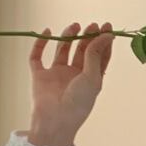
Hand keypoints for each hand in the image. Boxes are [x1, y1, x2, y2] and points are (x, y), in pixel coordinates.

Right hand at [28, 21, 114, 145]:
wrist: (56, 120)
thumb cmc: (78, 103)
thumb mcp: (91, 77)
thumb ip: (95, 55)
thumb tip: (106, 35)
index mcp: (90, 79)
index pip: (99, 57)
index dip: (103, 42)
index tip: (107, 27)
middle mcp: (74, 75)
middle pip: (82, 51)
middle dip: (88, 37)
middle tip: (92, 25)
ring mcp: (57, 74)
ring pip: (63, 50)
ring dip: (68, 37)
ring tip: (75, 26)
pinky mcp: (40, 75)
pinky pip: (38, 56)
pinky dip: (41, 43)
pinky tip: (47, 32)